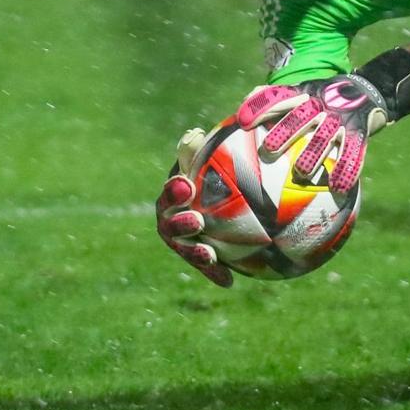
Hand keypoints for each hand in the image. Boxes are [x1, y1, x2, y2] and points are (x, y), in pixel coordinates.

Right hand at [156, 127, 231, 287]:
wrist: (240, 194)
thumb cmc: (231, 165)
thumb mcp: (225, 152)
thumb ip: (211, 145)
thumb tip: (209, 127)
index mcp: (178, 189)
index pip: (171, 191)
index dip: (174, 191)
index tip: (187, 185)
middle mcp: (175, 214)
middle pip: (170, 223)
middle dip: (180, 223)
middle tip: (197, 221)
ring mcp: (186, 237)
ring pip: (183, 247)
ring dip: (193, 253)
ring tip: (208, 255)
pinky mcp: (201, 252)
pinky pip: (206, 265)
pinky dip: (215, 272)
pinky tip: (229, 281)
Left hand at [235, 75, 389, 193]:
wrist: (369, 90)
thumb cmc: (324, 97)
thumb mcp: (302, 91)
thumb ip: (275, 100)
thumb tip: (240, 112)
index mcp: (305, 94)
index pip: (280, 96)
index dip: (260, 106)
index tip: (242, 121)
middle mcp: (322, 104)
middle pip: (301, 116)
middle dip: (285, 131)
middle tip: (269, 149)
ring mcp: (341, 118)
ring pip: (325, 136)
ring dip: (314, 153)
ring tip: (301, 171)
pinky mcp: (359, 131)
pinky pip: (354, 152)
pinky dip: (348, 169)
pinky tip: (339, 187)